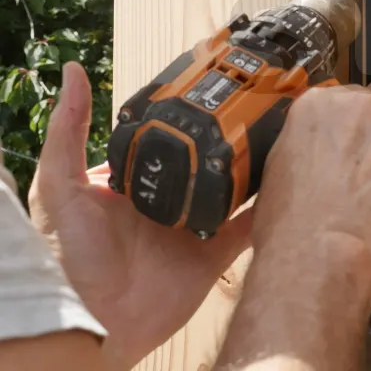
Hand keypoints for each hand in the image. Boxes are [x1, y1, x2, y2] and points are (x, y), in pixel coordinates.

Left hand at [28, 62, 253, 370]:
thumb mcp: (60, 186)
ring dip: (256, 167)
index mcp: (136, 178)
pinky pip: (250, 226)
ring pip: (235, 188)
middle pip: (208, 159)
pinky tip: (288, 185)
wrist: (96, 322)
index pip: (169, 136)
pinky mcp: (216, 253)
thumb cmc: (69, 258)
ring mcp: (195, 225)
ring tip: (282, 136)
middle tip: (264, 106)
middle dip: (234, 137)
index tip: (220, 86)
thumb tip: (74, 70)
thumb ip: (68, 132)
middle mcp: (169, 197)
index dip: (192, 114)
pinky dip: (270, 209)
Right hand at [251, 85, 370, 300]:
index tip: (348, 166)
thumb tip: (319, 159)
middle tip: (364, 194)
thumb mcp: (279, 171)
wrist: (318, 259)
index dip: (351, 142)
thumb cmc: (287, 227)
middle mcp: (363, 107)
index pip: (348, 110)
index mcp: (320, 105)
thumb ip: (307, 149)